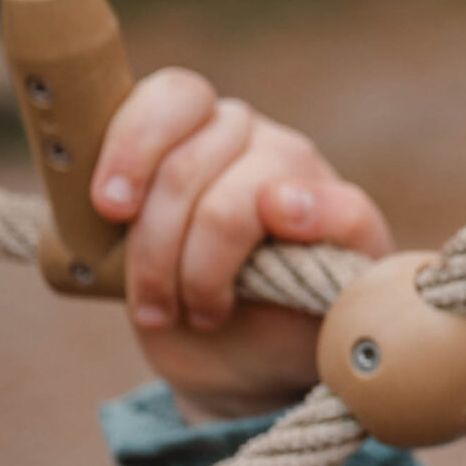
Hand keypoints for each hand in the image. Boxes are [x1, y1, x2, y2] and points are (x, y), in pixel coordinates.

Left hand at [91, 68, 393, 420]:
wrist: (244, 370)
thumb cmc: (184, 309)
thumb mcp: (135, 264)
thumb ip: (124, 221)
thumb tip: (116, 201)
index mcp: (197, 133)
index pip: (174, 96)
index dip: (134, 143)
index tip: (108, 207)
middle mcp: (252, 141)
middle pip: (190, 163)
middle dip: (156, 245)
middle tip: (152, 305)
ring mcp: (307, 175)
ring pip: (241, 199)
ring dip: (203, 270)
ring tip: (199, 312)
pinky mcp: (356, 224)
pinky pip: (343, 208)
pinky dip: (313, 218)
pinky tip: (282, 253)